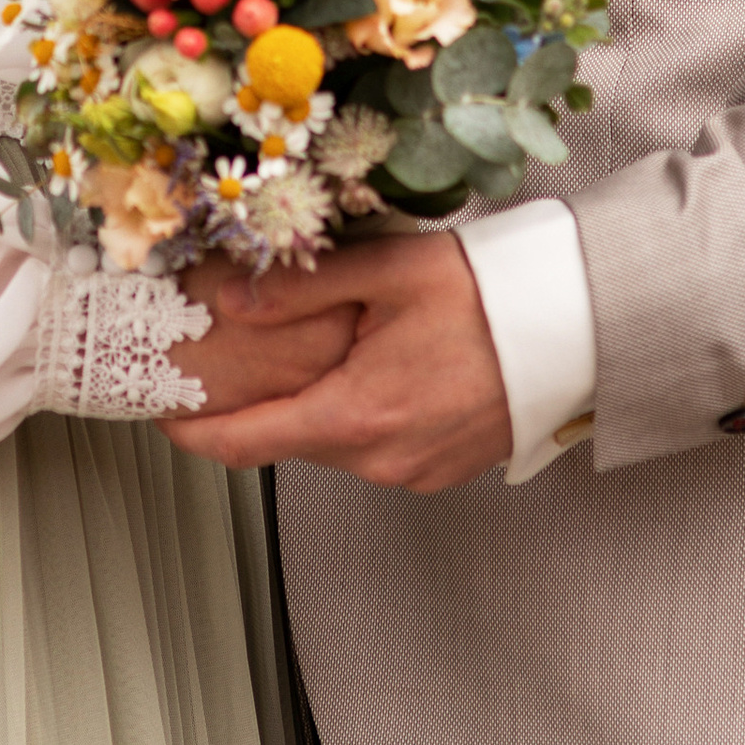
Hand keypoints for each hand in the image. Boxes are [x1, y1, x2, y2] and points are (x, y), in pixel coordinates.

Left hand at [160, 232, 514, 492]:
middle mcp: (382, 459)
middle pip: (290, 437)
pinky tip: (384, 367)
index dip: (195, 432)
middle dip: (266, 402)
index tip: (165, 415)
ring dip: (322, 403)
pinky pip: (379, 447)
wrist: (579, 327)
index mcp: (355, 415)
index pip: (244, 444)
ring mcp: (416, 471)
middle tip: (251, 354)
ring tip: (335, 348)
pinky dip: (365, 414)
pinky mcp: (443, 468)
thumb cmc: (492, 294)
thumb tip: (230, 300)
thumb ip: (300, 290)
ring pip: (336, 443)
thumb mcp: (385, 272)